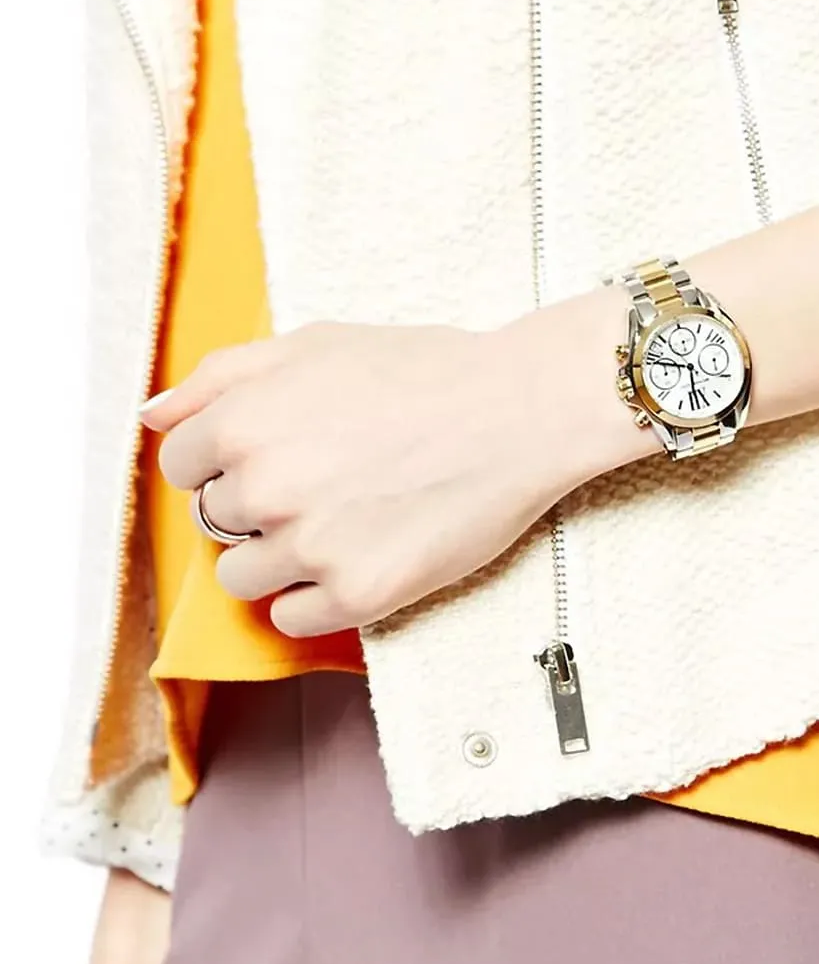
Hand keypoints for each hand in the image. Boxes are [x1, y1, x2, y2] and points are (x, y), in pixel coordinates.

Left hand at [143, 294, 646, 637]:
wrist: (521, 412)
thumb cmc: (426, 371)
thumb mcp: (314, 344)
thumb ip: (222, 375)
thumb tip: (153, 415)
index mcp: (243, 423)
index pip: (182, 467)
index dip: (228, 460)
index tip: (276, 456)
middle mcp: (265, 491)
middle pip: (215, 523)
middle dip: (258, 505)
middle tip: (327, 482)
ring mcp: (310, 548)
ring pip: (243, 580)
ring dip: (279, 557)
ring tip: (341, 524)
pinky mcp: (358, 594)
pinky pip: (293, 619)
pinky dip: (314, 598)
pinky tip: (355, 561)